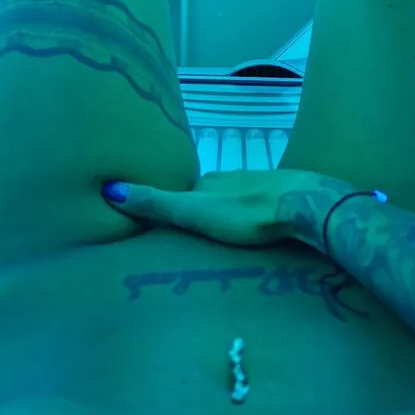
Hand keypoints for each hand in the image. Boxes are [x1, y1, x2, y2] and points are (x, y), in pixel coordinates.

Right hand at [102, 168, 332, 247]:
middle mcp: (232, 177)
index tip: (169, 223)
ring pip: (236, 200)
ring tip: (226, 237)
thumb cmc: (245, 212)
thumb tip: (110, 189)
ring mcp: (260, 184)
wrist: (304, 205)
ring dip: (229, 214)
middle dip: (203, 210)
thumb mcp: (194, 211)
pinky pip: (260, 207)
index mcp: (209, 180)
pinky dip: (253, 216)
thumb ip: (158, 204)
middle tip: (198, 235)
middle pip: (210, 195)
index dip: (174, 206)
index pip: (184, 192)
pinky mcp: (284, 197)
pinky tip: (258, 230)